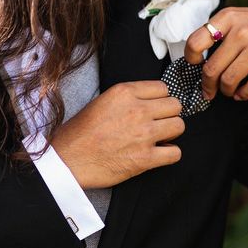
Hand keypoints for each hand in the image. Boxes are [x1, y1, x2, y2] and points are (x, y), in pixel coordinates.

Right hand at [50, 81, 183, 188]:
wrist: (68, 159)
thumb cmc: (80, 132)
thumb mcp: (102, 100)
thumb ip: (128, 97)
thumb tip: (149, 100)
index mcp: (125, 92)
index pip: (163, 88)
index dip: (160, 99)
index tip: (155, 107)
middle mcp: (137, 110)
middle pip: (175, 105)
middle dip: (168, 114)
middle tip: (158, 122)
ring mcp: (143, 134)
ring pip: (179, 126)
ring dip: (171, 133)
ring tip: (158, 137)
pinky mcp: (145, 158)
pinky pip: (175, 153)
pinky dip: (169, 154)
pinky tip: (158, 153)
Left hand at [184, 2, 247, 100]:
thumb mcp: (238, 18)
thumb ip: (218, 33)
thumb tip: (195, 58)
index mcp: (228, 18)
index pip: (196, 42)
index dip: (191, 58)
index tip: (195, 64)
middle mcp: (243, 31)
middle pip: (212, 68)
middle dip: (207, 85)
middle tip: (208, 90)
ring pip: (229, 80)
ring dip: (225, 91)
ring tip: (227, 90)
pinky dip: (243, 94)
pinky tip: (241, 92)